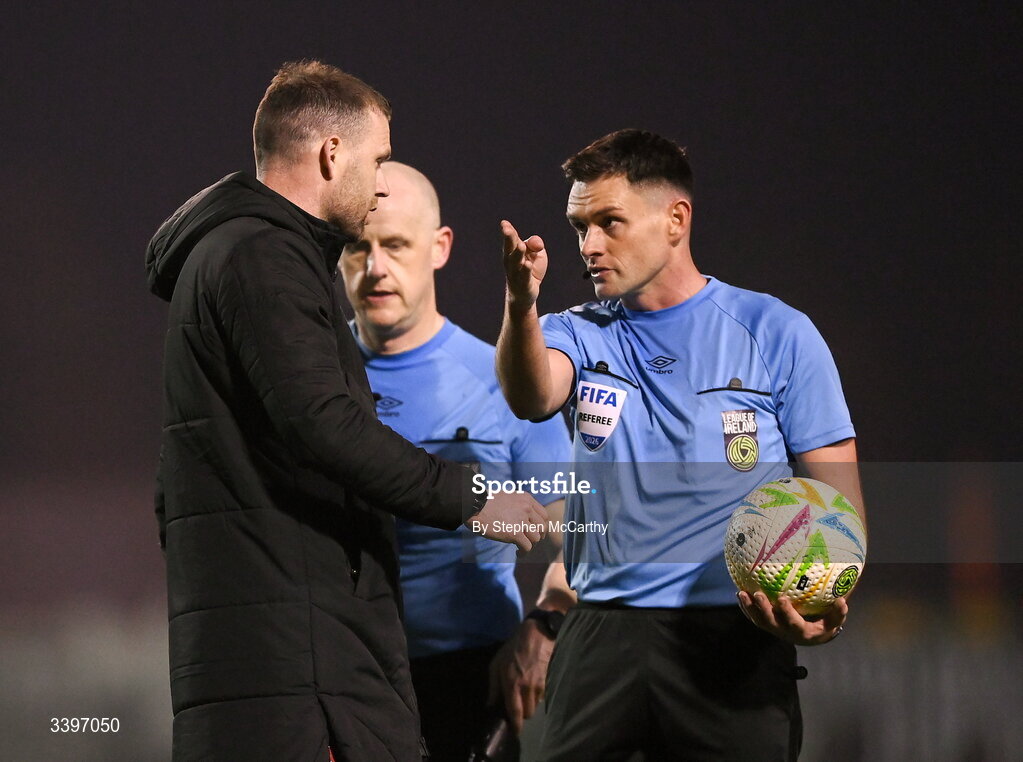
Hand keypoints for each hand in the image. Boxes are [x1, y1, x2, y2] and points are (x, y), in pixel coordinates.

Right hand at [466, 492, 548, 551]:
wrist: (474, 506)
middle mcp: (527, 508)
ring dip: (530, 545)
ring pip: (536, 538)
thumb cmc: (485, 502)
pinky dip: (524, 552)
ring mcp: (521, 521)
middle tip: (530, 541)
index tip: (536, 531)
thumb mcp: (507, 497)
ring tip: (521, 548)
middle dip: (538, 536)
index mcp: (526, 499)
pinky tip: (518, 553)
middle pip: (542, 527)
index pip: (544, 515)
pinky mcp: (514, 533)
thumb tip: (524, 517)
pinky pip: (527, 547)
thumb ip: (518, 505)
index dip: (541, 526)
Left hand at [487, 618, 556, 733]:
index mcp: (511, 684)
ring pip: (536, 705)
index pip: (515, 711)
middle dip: (522, 713)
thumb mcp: (496, 665)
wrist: (536, 635)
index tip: (514, 732)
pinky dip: (537, 695)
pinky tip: (532, 685)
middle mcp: (526, 687)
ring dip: (530, 704)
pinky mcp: (547, 680)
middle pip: (528, 713)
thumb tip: (490, 704)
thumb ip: (493, 687)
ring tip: (524, 694)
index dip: (516, 725)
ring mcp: (539, 685)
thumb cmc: (512, 649)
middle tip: (517, 707)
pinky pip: (542, 696)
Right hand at [501, 220, 547, 310]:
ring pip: (516, 262)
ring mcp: (515, 273)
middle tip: (506, 229)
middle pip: (510, 248)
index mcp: (513, 251)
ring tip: (521, 246)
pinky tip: (527, 264)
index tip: (504, 223)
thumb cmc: (529, 271)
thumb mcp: (536, 254)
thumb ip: (535, 244)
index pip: (511, 239)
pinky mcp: (523, 284)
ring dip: (518, 254)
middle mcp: (511, 262)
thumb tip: (536, 243)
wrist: (524, 295)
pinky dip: (525, 270)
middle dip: (508, 239)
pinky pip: (524, 276)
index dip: (508, 231)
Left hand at [737, 591, 847, 645]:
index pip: (793, 623)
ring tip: (741, 593)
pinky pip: (754, 618)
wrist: (809, 638)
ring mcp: (773, 629)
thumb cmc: (823, 626)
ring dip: (749, 608)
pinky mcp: (766, 626)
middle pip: (771, 623)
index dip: (787, 613)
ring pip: (758, 621)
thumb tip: (843, 600)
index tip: (782, 599)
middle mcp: (784, 632)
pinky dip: (746, 608)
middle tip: (757, 594)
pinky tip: (740, 594)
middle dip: (763, 609)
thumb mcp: (834, 623)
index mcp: (801, 631)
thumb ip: (838, 614)